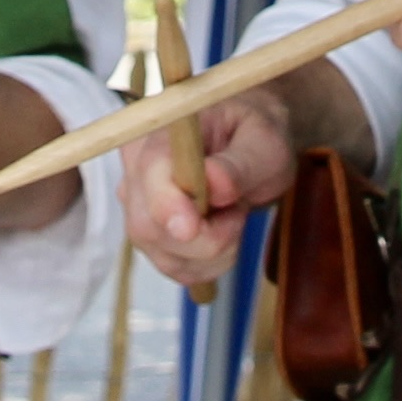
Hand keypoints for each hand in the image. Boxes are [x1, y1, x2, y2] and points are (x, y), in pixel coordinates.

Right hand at [126, 97, 292, 290]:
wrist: (248, 143)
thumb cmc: (253, 132)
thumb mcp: (264, 140)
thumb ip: (240, 162)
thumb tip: (214, 181)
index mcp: (163, 133)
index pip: (149, 174)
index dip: (166, 206)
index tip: (192, 227)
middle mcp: (137, 170)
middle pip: (149, 226)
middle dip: (204, 237)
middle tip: (238, 209)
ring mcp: (139, 206)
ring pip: (165, 255)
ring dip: (213, 251)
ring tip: (233, 213)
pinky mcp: (150, 235)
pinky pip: (177, 268)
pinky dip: (209, 262)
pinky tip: (223, 232)